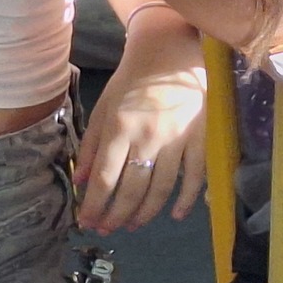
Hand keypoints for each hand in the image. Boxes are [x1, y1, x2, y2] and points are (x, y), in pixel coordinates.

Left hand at [75, 14, 205, 234]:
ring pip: (161, 188)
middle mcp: (149, 137)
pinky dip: (186, 199)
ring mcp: (178, 138)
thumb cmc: (132, 80)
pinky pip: (195, 175)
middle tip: (107, 229)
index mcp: (121, 129)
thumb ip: (93, 146)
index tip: (87, 221)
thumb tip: (82, 182)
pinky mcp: (200, 137)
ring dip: (145, 213)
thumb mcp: (103, 108)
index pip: (105, 179)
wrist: (171, 52)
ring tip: (132, 225)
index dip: (95, 205)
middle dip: (116, 215)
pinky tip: (176, 214)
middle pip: (132, 189)